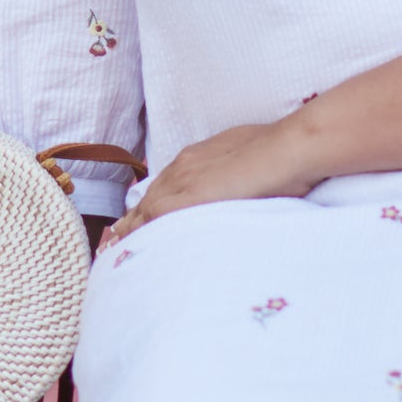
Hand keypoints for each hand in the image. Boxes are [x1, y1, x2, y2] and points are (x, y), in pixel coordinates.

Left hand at [100, 121, 316, 244]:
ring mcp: (180, 183)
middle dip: (135, 217)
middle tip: (118, 236)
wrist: (286, 150)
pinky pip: (148, 223)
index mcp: (199, 157)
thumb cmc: (281, 153)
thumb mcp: (253, 156)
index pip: (168, 184)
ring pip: (144, 210)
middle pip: (150, 197)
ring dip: (131, 229)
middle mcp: (182, 167)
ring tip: (116, 248)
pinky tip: (127, 252)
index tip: (144, 216)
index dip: (155, 202)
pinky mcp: (181, 202)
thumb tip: (248, 179)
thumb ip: (239, 170)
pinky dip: (137, 236)